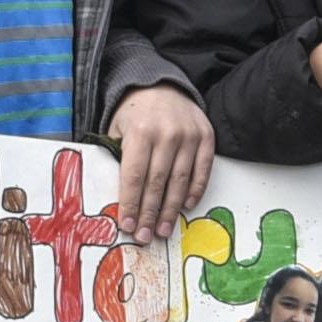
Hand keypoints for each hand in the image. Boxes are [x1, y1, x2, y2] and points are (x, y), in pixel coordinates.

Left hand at [107, 82, 215, 237]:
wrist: (161, 85)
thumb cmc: (134, 114)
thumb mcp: (116, 129)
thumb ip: (117, 158)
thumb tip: (120, 197)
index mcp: (139, 132)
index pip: (135, 176)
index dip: (131, 204)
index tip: (128, 225)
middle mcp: (166, 134)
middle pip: (157, 183)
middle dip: (150, 213)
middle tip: (145, 236)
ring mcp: (189, 135)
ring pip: (180, 180)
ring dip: (171, 209)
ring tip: (163, 230)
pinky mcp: (206, 136)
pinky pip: (202, 169)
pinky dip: (195, 190)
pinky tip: (185, 206)